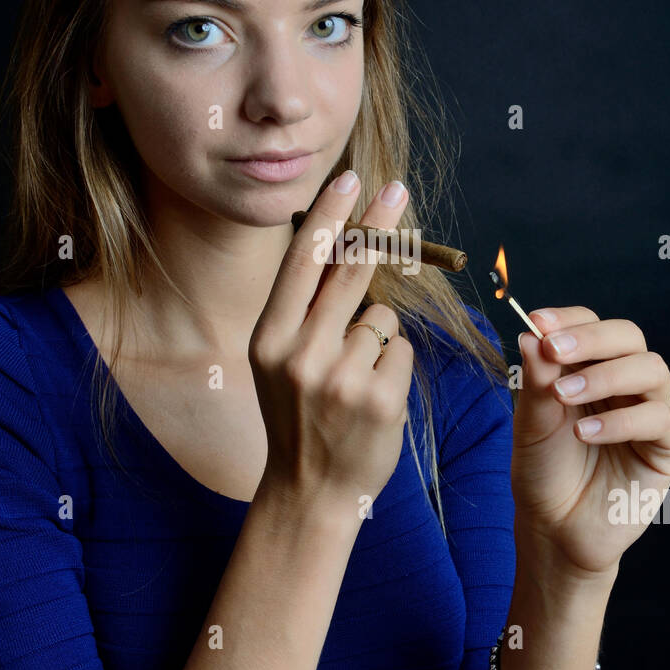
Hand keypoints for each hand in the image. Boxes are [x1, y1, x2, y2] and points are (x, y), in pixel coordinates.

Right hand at [250, 172, 414, 529]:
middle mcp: (300, 354)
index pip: (303, 262)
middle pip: (351, 270)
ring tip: (353, 380)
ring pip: (382, 316)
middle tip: (398, 190)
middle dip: (379, 224)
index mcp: (268, 339)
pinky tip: (372, 399)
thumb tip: (344, 244)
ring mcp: (341, 378)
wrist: (309, 492)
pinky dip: (394, 367)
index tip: (349, 178)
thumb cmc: (298, 417)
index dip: (329, 215)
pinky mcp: (380, 398)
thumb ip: (303, 312)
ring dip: (378, 338)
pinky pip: (401, 351)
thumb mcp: (278, 362)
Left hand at [510, 307, 669, 582]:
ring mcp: (649, 411)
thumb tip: (531, 332)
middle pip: (629, 337)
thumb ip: (536, 381)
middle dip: (592, 339)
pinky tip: (586, 434)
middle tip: (556, 351)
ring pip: (651, 370)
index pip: (590, 324)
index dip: (569, 319)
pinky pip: (660, 419)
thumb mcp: (530, 424)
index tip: (539, 322)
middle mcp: (624, 382)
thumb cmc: (543, 472)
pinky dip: (622, 421)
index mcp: (589, 367)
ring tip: (564, 397)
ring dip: (606, 376)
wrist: (554, 529)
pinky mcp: (667, 447)